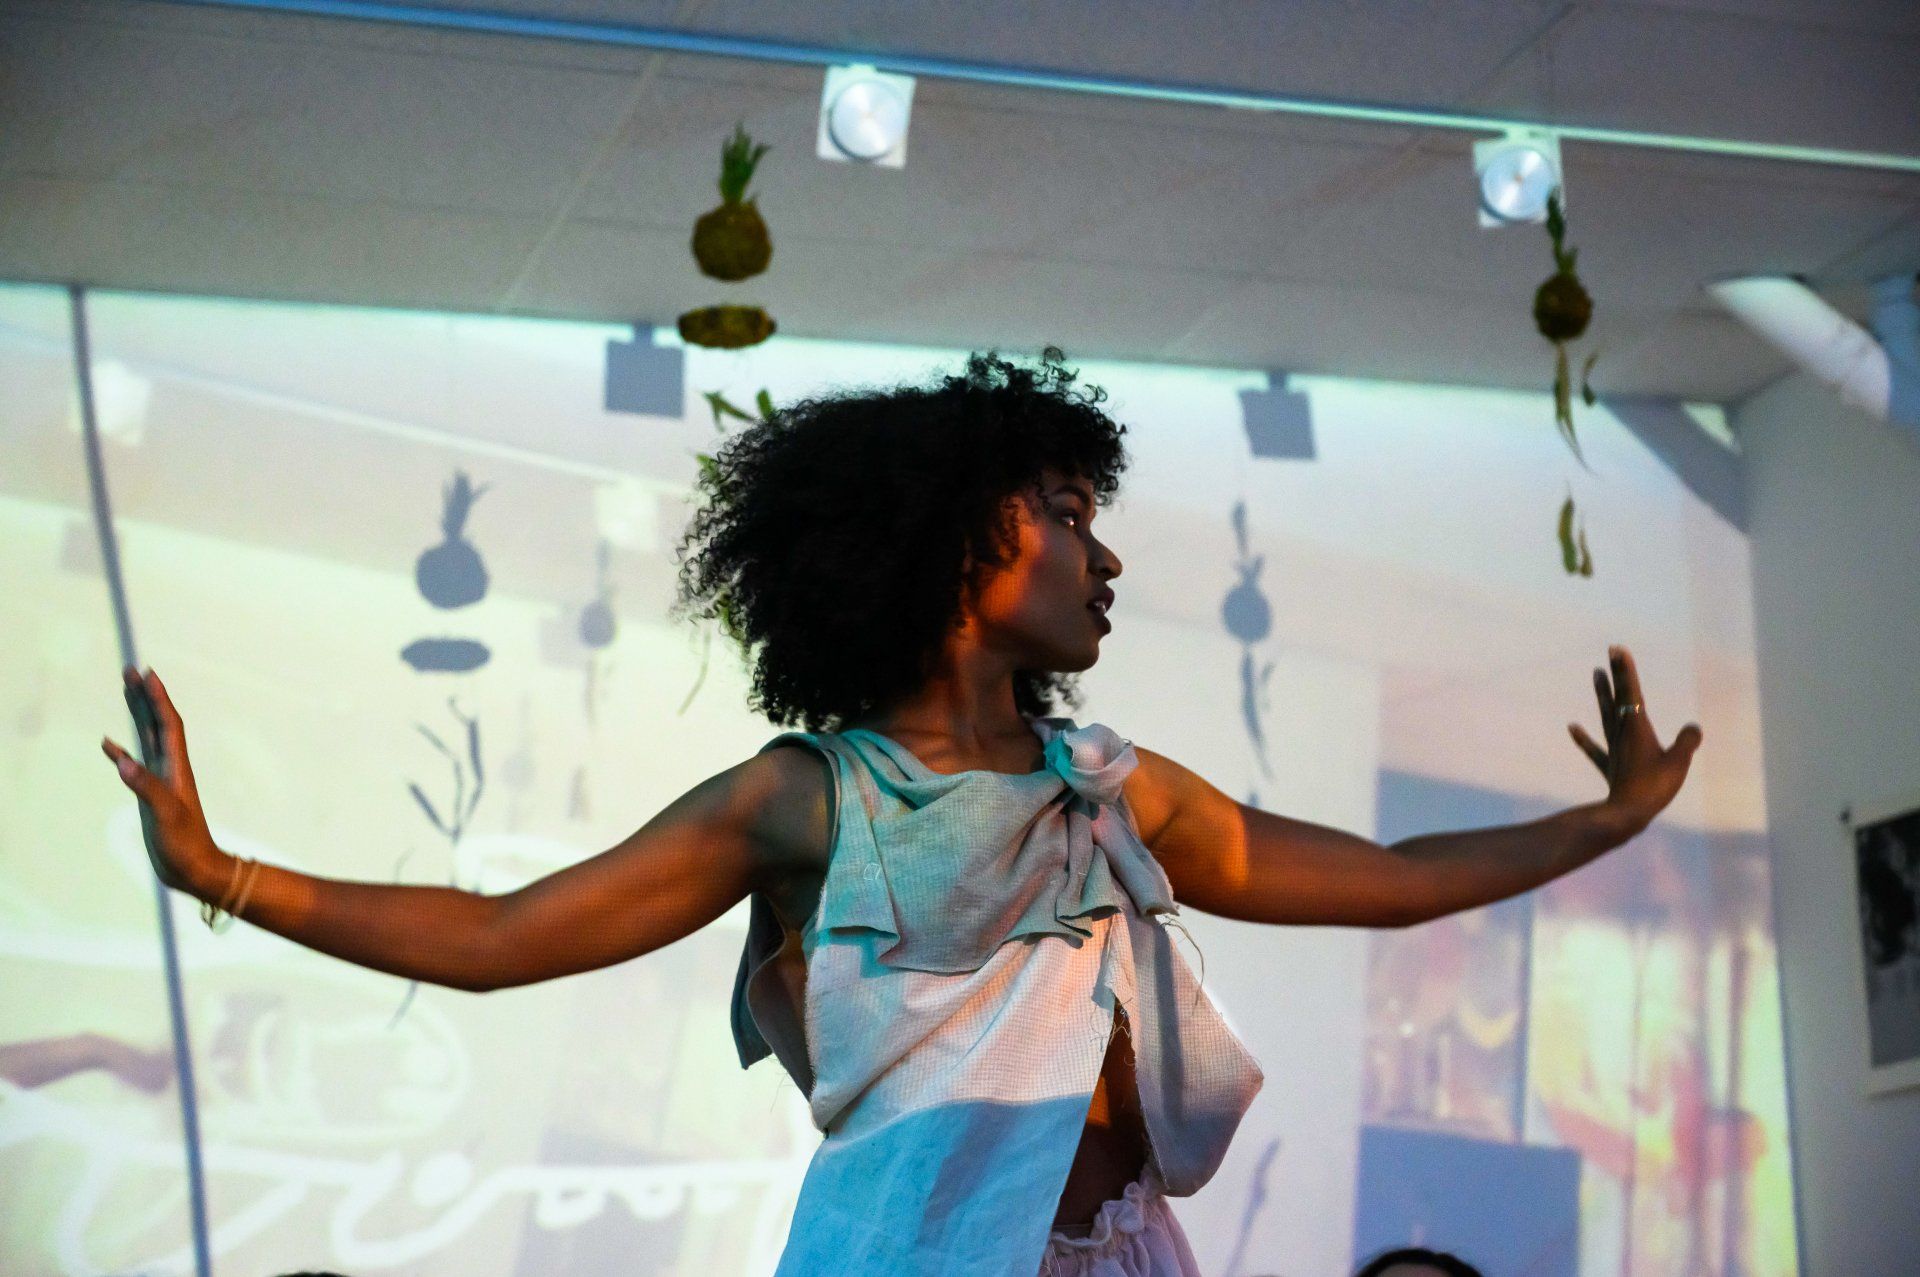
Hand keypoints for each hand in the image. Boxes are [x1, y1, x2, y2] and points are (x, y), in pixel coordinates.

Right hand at [100, 667, 221, 892]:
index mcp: (177, 768)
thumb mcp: (166, 815)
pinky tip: (109, 743)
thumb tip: (123, 762)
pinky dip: (121, 751)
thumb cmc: (186, 844)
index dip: (159, 699)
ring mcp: (160, 780)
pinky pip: (134, 764)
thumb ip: (146, 788)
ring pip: (147, 738)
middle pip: (157, 723)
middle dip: (146, 696)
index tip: (148, 674)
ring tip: (126, 690)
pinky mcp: (151, 795)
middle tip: (131, 670)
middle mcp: (170, 768)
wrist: (195, 869)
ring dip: (137, 714)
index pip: (169, 724)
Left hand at [1567, 644, 1703, 830]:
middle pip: (1617, 699)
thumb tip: (1693, 728)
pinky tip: (1571, 726)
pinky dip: (1582, 738)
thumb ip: (1687, 742)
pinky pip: (1594, 749)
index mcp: (1637, 728)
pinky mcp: (1609, 767)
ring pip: (1606, 716)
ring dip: (1602, 695)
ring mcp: (1613, 750)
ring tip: (1596, 675)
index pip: (1631, 693)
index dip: (1625, 671)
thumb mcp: (1678, 762)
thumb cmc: (1655, 786)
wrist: (1627, 813)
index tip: (1617, 649)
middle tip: (1608, 655)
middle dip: (1615, 676)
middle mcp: (1622, 734)